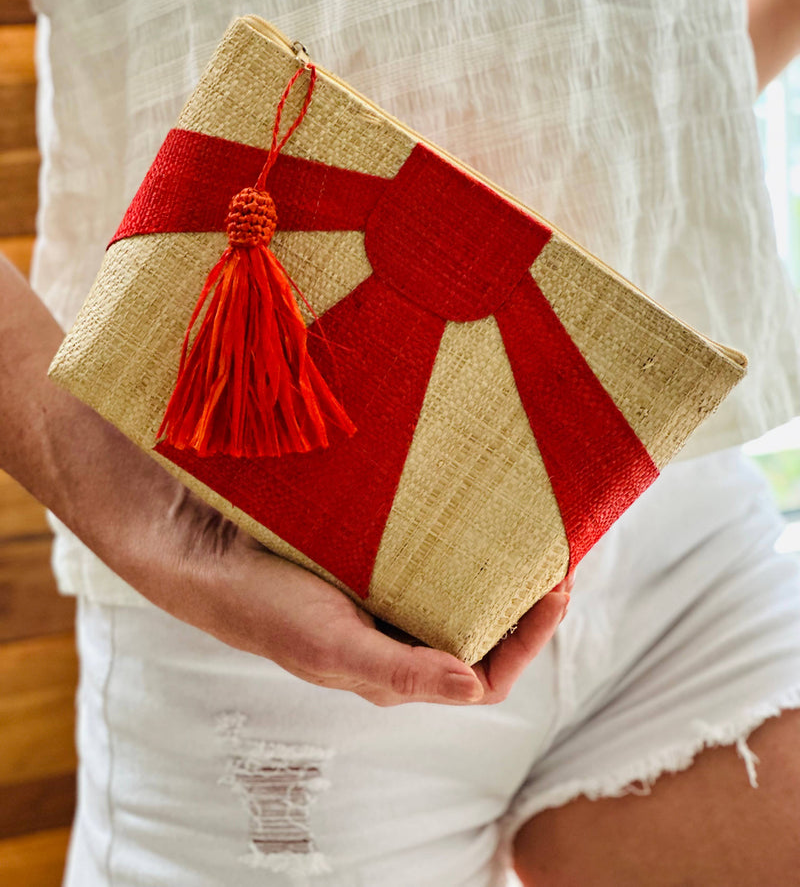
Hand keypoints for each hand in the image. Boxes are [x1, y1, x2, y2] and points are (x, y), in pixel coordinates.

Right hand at [134, 481, 571, 708]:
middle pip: (484, 629)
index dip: (530, 640)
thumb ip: (403, 673)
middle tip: (560, 550)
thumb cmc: (268, 610)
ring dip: (501, 567)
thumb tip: (476, 688)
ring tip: (533, 529)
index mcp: (399, 672)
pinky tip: (478, 510)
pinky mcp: (379, 557)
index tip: (557, 589)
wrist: (212, 554)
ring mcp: (392, 596)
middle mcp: (403, 637)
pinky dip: (465, 539)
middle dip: (528, 597)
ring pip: (465, 590)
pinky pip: (436, 553)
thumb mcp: (335, 648)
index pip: (487, 675)